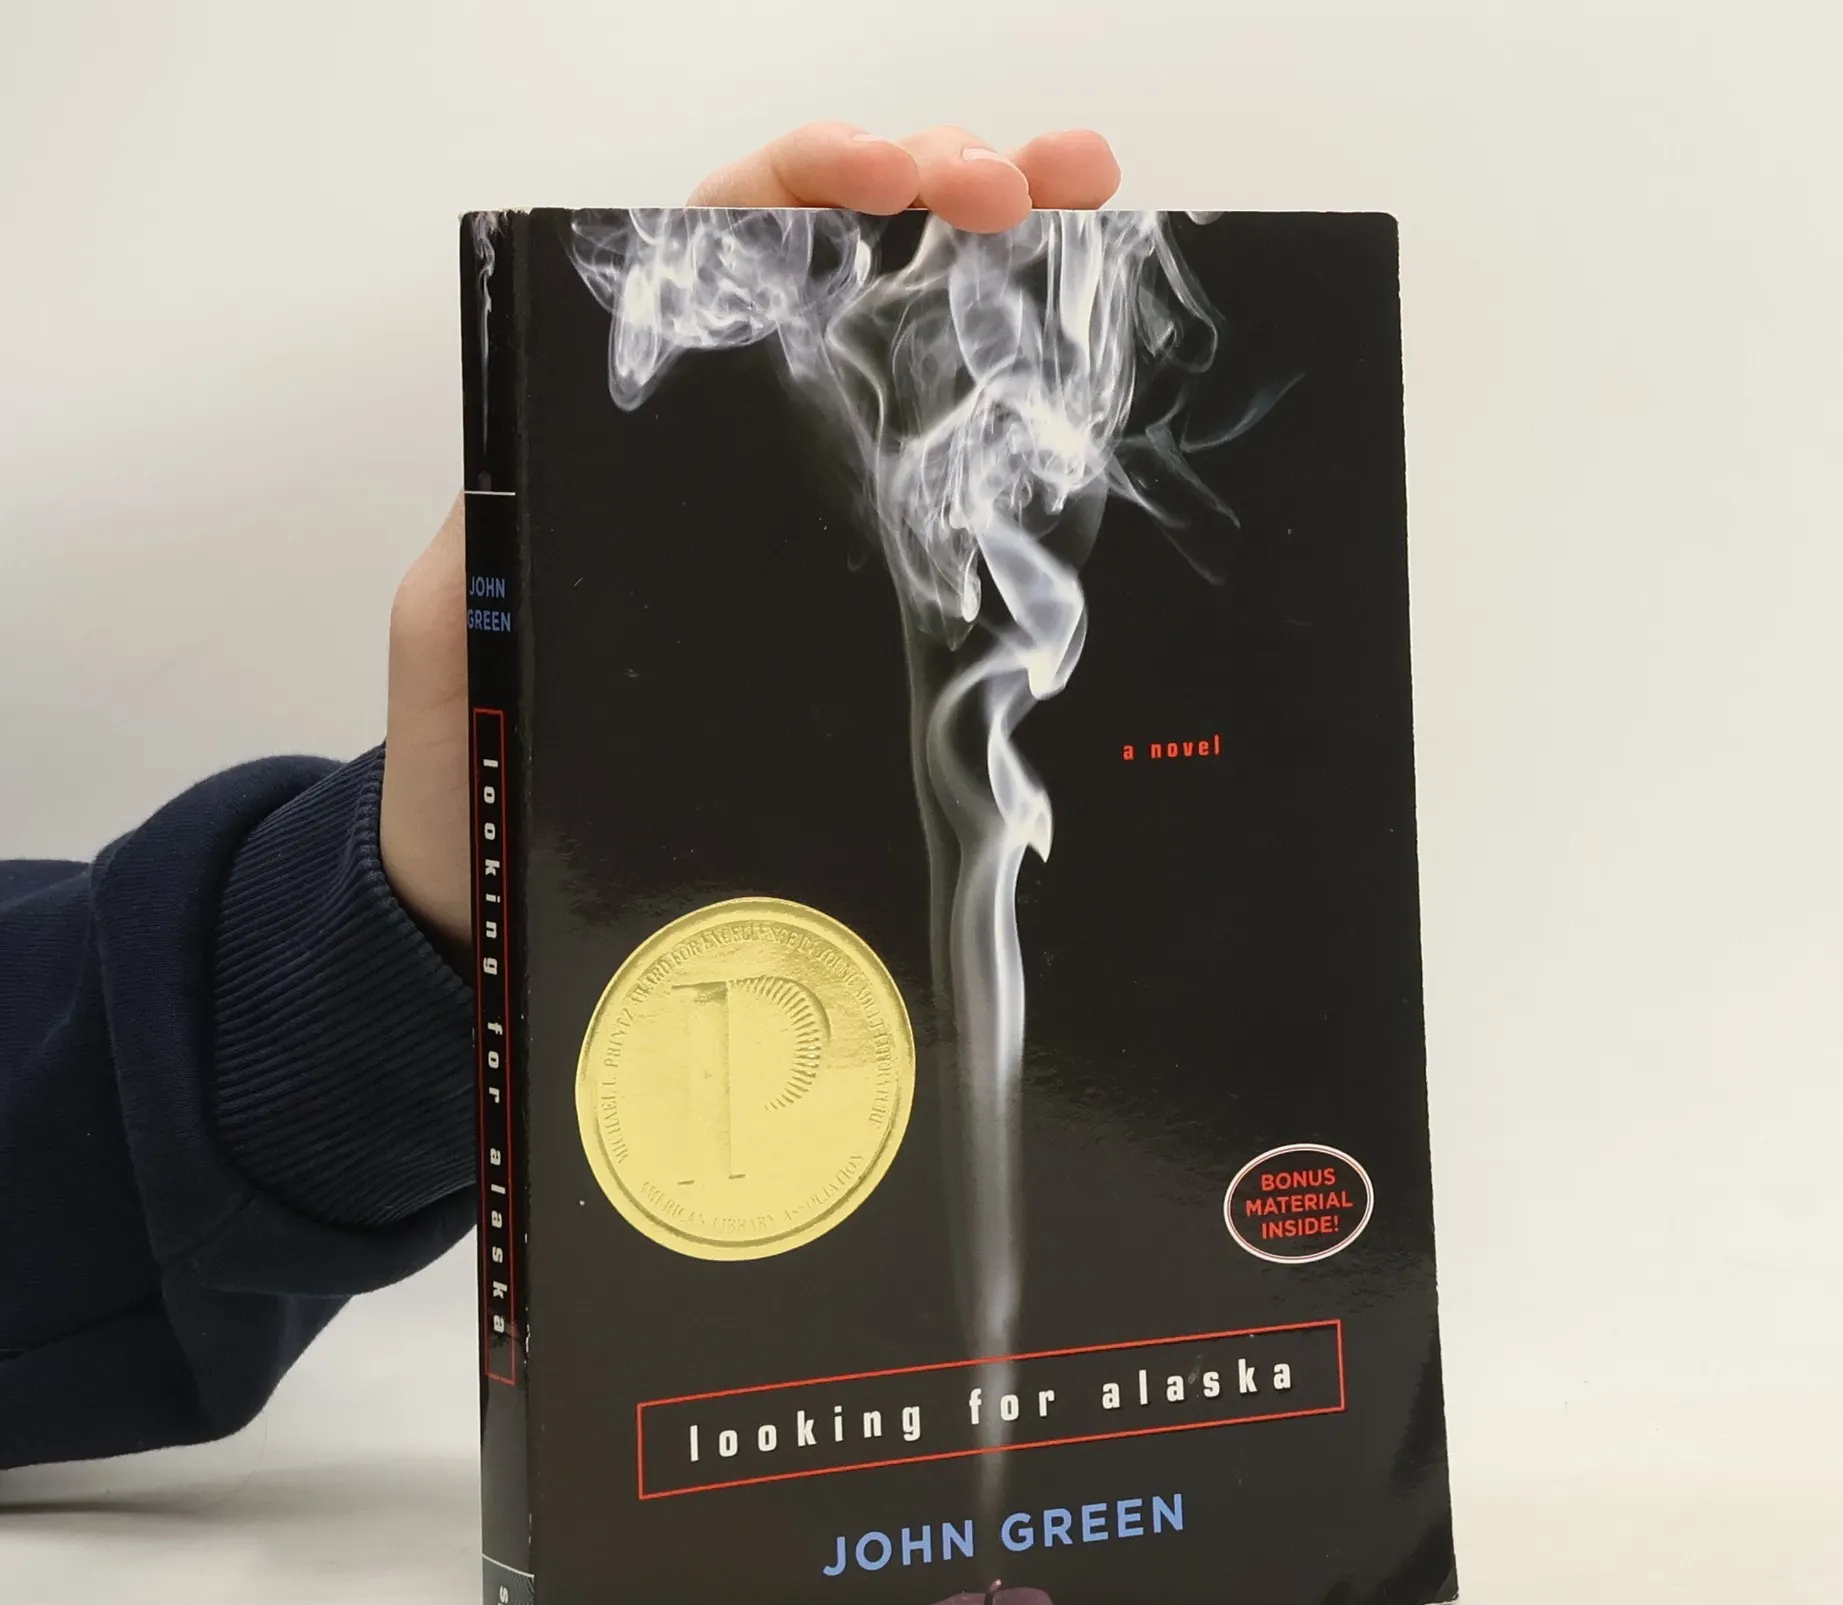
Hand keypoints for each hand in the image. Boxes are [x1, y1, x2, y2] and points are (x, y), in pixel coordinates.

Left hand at [380, 123, 1121, 945]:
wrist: (506, 893)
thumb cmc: (473, 764)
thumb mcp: (462, 631)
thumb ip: (497, 538)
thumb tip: (561, 466)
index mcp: (616, 422)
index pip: (712, 246)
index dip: (803, 182)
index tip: (890, 177)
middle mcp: (716, 445)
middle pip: (834, 267)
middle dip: (938, 187)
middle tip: (1035, 182)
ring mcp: (789, 512)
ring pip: (899, 347)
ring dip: (994, 264)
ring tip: (1084, 207)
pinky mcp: (841, 599)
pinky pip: (929, 477)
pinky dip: (1004, 406)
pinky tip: (1069, 367)